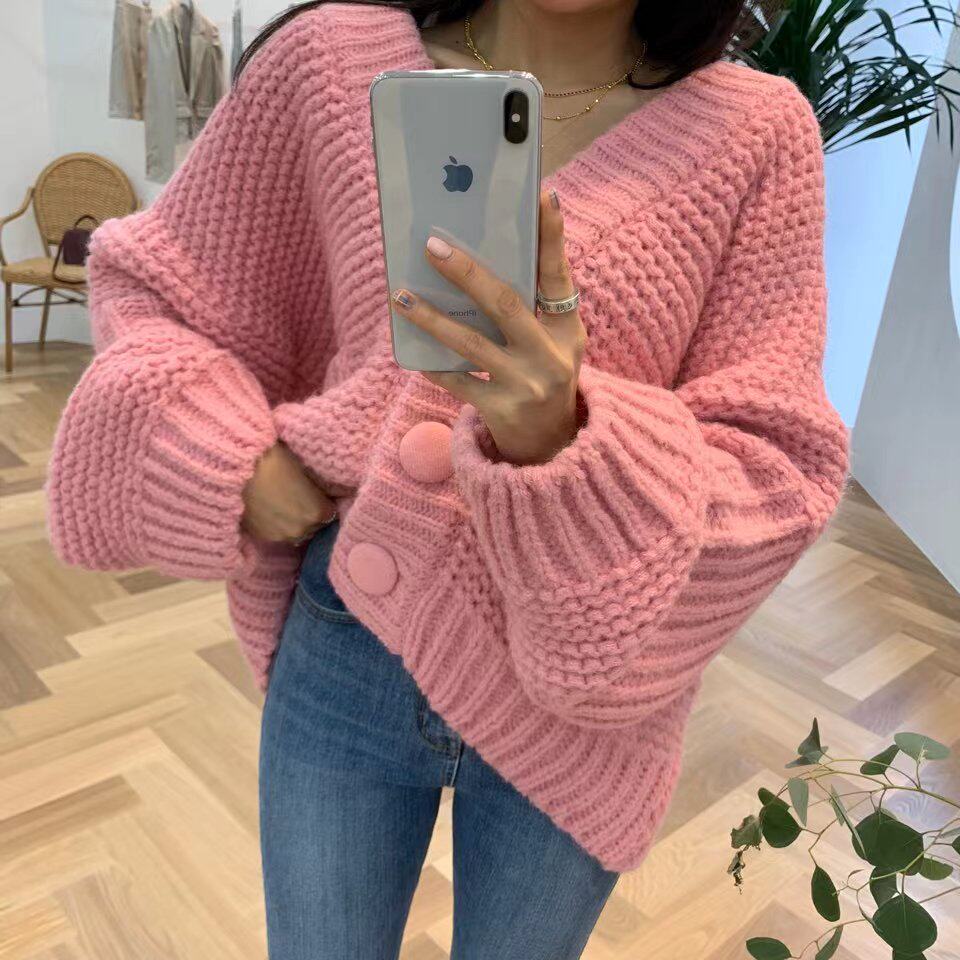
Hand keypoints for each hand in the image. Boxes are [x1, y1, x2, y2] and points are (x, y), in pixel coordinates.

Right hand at [241, 442, 336, 542]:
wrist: (239, 468)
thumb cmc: (276, 461)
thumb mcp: (305, 471)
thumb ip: (314, 489)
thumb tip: (318, 493)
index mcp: (317, 512)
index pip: (330, 513)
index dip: (322, 502)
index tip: (315, 494)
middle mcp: (301, 529)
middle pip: (313, 526)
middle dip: (308, 514)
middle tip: (297, 498)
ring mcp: (281, 536)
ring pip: (295, 533)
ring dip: (292, 522)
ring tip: (282, 505)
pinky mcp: (262, 537)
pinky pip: (277, 534)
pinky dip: (276, 525)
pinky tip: (269, 510)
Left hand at [390, 189, 586, 465]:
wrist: (552, 446)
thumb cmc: (546, 377)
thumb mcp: (556, 342)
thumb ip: (535, 305)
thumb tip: (488, 255)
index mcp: (568, 331)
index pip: (559, 276)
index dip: (553, 237)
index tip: (543, 195)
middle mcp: (551, 356)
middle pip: (506, 304)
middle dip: (468, 273)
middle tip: (433, 245)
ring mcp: (526, 385)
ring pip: (471, 344)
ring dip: (432, 318)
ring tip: (400, 296)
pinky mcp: (501, 411)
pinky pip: (458, 382)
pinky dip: (434, 364)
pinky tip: (411, 349)